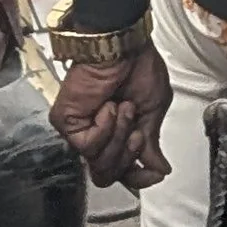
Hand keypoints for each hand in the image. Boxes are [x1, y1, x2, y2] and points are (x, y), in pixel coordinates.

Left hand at [52, 41, 171, 189]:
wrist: (121, 48)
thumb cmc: (138, 67)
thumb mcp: (153, 110)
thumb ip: (150, 144)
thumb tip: (159, 168)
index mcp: (120, 133)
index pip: (123, 171)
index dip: (139, 178)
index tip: (156, 172)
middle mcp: (98, 136)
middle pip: (108, 174)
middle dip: (128, 156)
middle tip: (138, 134)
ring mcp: (81, 132)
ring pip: (99, 163)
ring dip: (119, 137)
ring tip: (125, 109)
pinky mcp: (67, 125)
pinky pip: (88, 146)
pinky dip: (105, 128)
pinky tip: (108, 108)